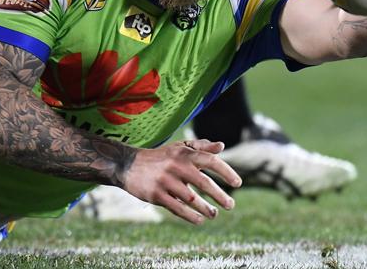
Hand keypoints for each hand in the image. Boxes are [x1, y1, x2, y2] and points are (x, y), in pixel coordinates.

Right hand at [121, 139, 241, 225]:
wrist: (128, 165)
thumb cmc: (160, 157)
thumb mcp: (178, 148)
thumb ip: (200, 147)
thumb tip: (222, 147)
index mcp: (183, 153)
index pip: (209, 160)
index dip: (226, 172)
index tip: (238, 184)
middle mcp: (175, 166)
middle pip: (203, 182)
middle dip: (219, 196)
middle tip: (231, 205)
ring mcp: (165, 181)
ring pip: (191, 199)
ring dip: (206, 209)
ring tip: (214, 215)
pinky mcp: (156, 195)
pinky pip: (177, 208)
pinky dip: (190, 216)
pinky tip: (200, 220)